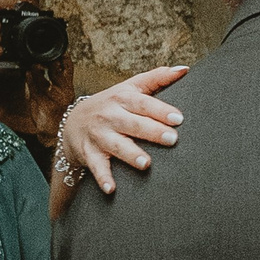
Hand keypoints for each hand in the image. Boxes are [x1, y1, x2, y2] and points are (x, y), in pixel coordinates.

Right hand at [62, 66, 188, 194]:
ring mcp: (99, 135)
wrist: (73, 121)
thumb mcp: (130, 88)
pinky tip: (112, 189)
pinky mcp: (89, 153)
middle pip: (132, 124)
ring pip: (116, 145)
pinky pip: (96, 167)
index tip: (179, 118)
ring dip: (130, 154)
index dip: (160, 110)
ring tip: (146, 164)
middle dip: (151, 131)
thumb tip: (185, 69)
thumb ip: (157, 78)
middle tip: (172, 139)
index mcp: (123, 99)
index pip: (143, 103)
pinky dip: (103, 178)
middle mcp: (110, 116)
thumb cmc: (112, 104)